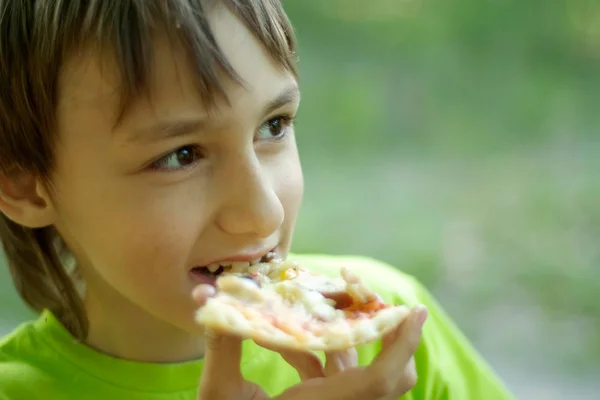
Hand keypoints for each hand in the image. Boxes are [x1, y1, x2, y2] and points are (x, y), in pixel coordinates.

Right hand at [192, 284, 427, 399]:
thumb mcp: (219, 396)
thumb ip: (222, 346)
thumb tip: (206, 297)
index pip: (382, 380)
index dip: (403, 344)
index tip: (415, 310)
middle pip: (389, 377)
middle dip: (382, 332)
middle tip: (361, 296)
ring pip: (360, 372)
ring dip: (344, 336)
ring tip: (316, 303)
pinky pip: (335, 376)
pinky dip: (320, 352)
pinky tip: (286, 340)